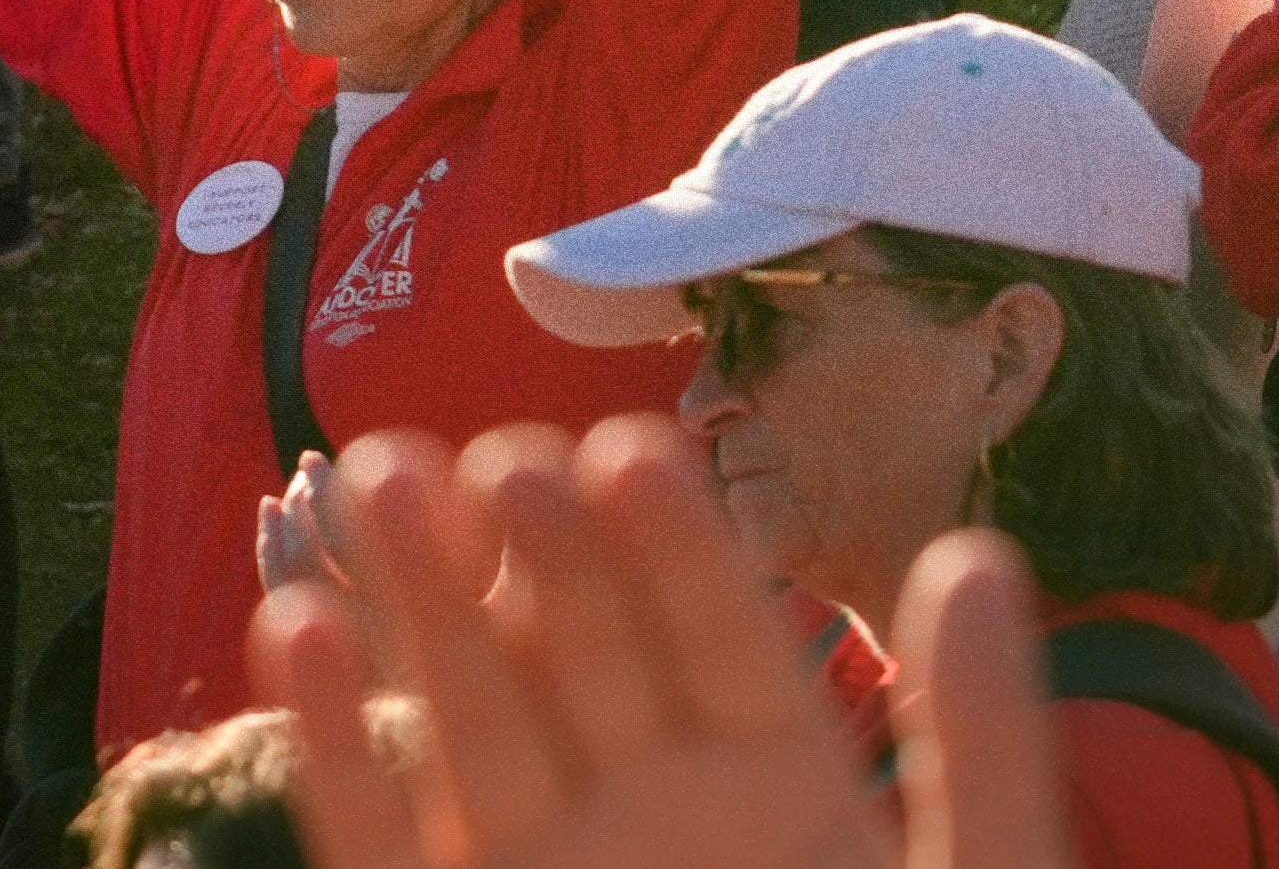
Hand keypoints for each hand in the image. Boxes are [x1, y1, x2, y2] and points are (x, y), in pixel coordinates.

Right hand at [254, 421, 1073, 868]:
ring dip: (418, 600)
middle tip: (482, 449)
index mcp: (782, 793)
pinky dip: (338, 746)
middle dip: (527, 546)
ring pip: (466, 714)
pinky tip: (296, 628)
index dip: (677, 549)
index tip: (628, 448)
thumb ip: (982, 751)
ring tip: (377, 474)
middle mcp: (647, 815)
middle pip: (578, 650)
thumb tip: (976, 557)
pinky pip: (378, 836)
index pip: (725, 640)